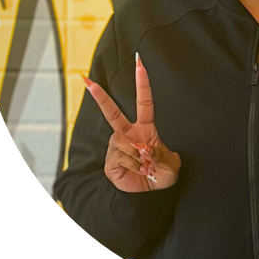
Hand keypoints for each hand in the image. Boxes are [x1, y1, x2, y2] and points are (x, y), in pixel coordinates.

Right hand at [83, 53, 180, 192]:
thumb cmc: (162, 173)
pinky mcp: (110, 161)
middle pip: (112, 113)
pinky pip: (122, 159)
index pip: (144, 102)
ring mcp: (117, 146)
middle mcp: (128, 133)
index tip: (139, 65)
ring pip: (126, 145)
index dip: (142, 83)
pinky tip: (138, 171)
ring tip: (146, 166)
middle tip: (88, 82)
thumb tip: (143, 148)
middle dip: (100, 97)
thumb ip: (160, 155)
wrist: (151, 193)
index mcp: (145, 127)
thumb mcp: (170, 164)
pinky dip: (135, 167)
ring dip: (141, 158)